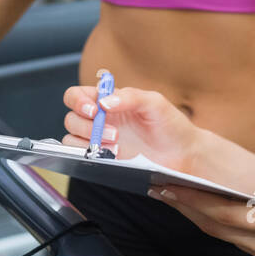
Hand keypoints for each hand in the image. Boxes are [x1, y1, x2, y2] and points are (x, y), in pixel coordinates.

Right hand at [61, 84, 199, 171]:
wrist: (183, 154)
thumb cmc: (170, 124)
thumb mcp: (154, 102)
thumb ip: (129, 97)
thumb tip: (104, 102)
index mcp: (108, 101)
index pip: (77, 96)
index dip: (78, 101)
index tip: (94, 110)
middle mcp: (100, 120)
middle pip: (71, 118)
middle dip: (87, 126)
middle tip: (114, 133)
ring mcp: (100, 141)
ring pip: (71, 139)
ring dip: (88, 141)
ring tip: (116, 145)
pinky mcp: (103, 159)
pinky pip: (81, 157)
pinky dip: (90, 156)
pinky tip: (113, 155)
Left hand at [149, 185, 254, 255]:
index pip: (228, 211)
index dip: (196, 198)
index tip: (171, 184)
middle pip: (215, 224)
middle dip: (184, 204)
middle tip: (155, 186)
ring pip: (219, 234)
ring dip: (191, 214)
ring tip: (169, 194)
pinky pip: (231, 239)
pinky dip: (210, 223)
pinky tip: (199, 210)